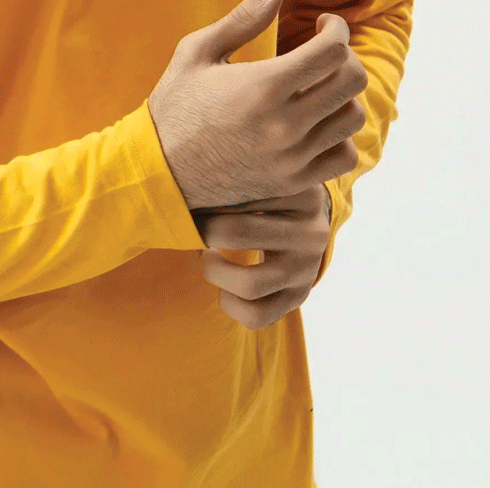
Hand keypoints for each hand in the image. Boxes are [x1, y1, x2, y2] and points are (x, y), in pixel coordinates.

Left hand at [193, 185, 332, 331]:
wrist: (307, 226)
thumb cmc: (270, 196)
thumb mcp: (265, 179)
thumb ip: (235, 174)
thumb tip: (179, 181)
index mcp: (302, 194)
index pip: (242, 193)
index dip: (207, 197)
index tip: (189, 195)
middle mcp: (310, 233)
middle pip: (238, 232)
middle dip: (204, 232)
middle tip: (193, 225)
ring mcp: (307, 270)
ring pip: (249, 284)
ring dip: (214, 272)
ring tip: (208, 256)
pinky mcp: (299, 297)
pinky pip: (256, 316)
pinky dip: (230, 304)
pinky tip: (224, 287)